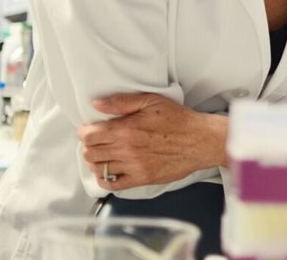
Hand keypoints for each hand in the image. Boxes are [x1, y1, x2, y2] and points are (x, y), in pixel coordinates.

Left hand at [77, 93, 227, 191]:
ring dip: (96, 161)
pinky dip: (105, 179)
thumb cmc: (179, 120)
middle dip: (89, 146)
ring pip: (98, 168)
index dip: (84, 131)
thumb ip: (122, 102)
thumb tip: (97, 104)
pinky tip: (110, 171)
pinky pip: (112, 184)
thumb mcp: (152, 101)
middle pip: (90, 152)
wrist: (201, 140)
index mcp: (127, 129)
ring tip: (103, 154)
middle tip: (97, 141)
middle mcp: (127, 149)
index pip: (89, 135)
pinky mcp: (142, 178)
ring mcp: (134, 166)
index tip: (89, 129)